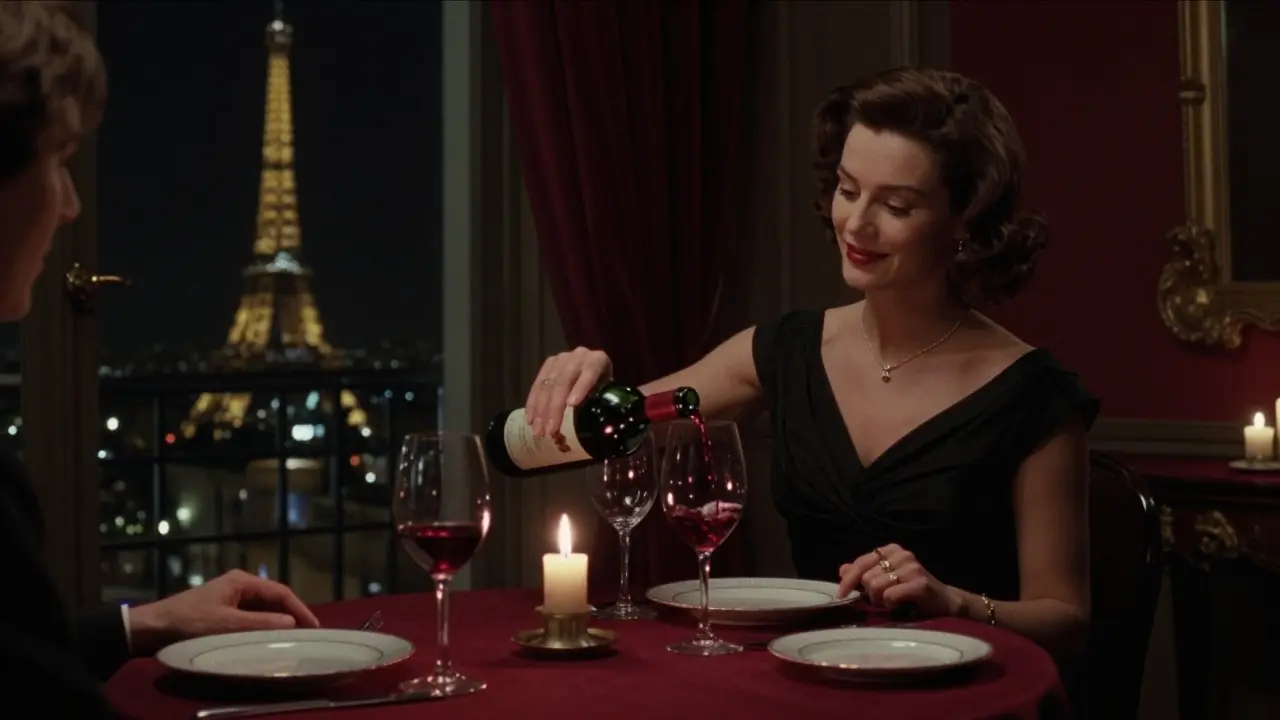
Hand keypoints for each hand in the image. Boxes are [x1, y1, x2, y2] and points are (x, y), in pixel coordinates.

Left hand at [127, 569, 320, 654]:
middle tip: (307, 634)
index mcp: (242, 581)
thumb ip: (260, 623)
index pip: (280, 592)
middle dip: (291, 614)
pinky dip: (262, 626)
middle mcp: (238, 585)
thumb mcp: (226, 625)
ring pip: (263, 608)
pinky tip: (267, 638)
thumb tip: (291, 622)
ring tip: (292, 637)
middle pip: (273, 599)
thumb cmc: (189, 622)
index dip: (300, 609)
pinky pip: (251, 616)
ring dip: (277, 621)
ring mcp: (230, 597)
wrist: (151, 628)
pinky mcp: (222, 610)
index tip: (314, 627)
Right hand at [525, 346, 612, 435]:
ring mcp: (561, 359)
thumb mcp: (609, 393)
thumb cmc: (604, 387)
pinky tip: (531, 419)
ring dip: (541, 410)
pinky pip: (537, 384)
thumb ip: (606, 404)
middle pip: (564, 381)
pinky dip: (533, 403)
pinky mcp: (548, 364)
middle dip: (555, 408)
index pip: (590, 372)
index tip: (572, 404)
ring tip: (539, 430)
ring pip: (548, 384)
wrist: (594, 369)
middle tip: (551, 430)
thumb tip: (602, 428)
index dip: (581, 388)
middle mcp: (579, 356)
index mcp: (597, 360)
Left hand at [836, 543, 963, 617]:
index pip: (861, 562)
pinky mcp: (920, 582)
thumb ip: (864, 574)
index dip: (848, 580)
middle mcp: (901, 554)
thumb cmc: (911, 593)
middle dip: (870, 594)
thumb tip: (841, 570)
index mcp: (891, 550)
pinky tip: (900, 605)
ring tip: (892, 603)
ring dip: (880, 600)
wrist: (944, 602)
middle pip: (867, 577)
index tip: (841, 595)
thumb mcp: (884, 581)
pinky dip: (891, 604)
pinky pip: (890, 595)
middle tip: (882, 601)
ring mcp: (912, 567)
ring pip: (876, 586)